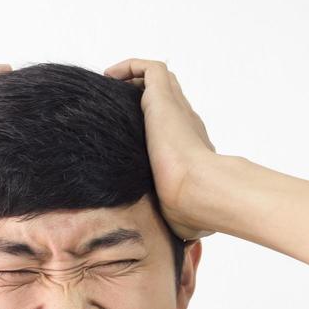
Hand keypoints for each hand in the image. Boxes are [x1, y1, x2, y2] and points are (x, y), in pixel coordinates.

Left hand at [102, 58, 218, 240]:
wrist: (199, 192)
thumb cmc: (194, 209)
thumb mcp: (183, 217)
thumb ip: (180, 219)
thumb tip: (185, 241)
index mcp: (192, 150)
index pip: (177, 131)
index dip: (157, 129)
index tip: (136, 137)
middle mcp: (187, 124)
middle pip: (169, 100)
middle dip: (145, 99)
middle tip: (120, 106)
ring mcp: (178, 109)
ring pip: (161, 80)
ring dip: (138, 79)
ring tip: (113, 86)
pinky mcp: (166, 98)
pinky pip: (150, 69)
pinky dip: (131, 67)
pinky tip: (110, 76)